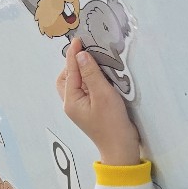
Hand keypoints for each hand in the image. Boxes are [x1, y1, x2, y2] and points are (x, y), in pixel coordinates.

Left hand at [57, 37, 140, 165]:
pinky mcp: (90, 109)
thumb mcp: (103, 95)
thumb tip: (81, 55)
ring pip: (75, 84)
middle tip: (85, 52)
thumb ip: (91, 74)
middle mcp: (72, 104)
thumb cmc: (112, 123)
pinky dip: (89, 80)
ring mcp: (80, 108)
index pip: (70, 71)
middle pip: (66, 78)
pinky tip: (99, 76)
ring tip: (93, 62)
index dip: (74, 54)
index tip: (79, 39)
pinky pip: (84, 90)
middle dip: (73, 63)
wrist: (121, 148)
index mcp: (71, 101)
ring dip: (81, 71)